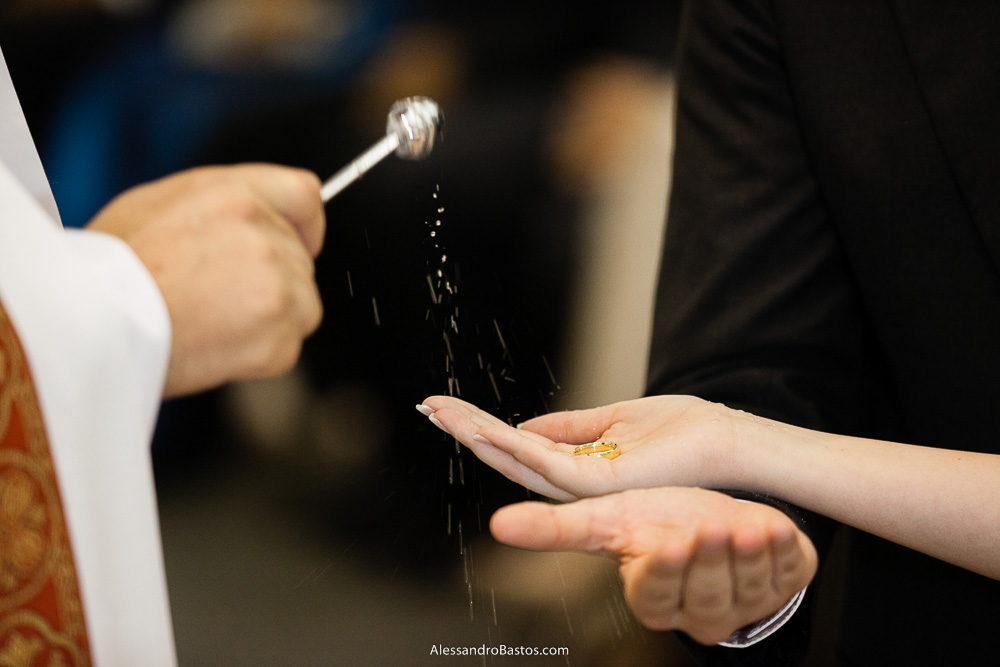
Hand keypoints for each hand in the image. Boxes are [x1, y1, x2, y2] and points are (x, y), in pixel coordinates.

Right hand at [87, 164, 324, 396]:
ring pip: (304, 305)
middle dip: (275, 280)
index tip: (302, 242)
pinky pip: (287, 347)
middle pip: (302, 260)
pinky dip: (260, 355)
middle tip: (221, 297)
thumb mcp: (159, 203)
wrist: (91, 326)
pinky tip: (216, 346)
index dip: (306, 224)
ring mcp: (276, 287)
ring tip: (215, 322)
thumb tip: (259, 218)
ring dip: (272, 319)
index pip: (305, 195)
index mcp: (234, 195)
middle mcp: (263, 236)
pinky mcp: (278, 336)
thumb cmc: (112, 269)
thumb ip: (224, 206)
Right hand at [418, 395, 748, 500]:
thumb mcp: (615, 419)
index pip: (519, 445)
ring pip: (518, 460)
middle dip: (467, 431)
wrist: (725, 444)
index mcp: (579, 464)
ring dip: (478, 435)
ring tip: (442, 413)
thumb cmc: (681, 432)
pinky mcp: (597, 484)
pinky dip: (510, 444)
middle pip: (509, 456)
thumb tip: (525, 424)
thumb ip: (570, 426)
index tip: (449, 405)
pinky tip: (482, 427)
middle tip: (429, 408)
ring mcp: (585, 485)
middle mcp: (575, 480)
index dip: (482, 426)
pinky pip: (544, 462)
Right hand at [490, 487, 816, 644]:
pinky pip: (786, 574)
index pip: (656, 593)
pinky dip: (783, 550)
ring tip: (747, 524)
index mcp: (653, 594)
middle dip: (707, 562)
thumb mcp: (609, 519)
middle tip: (707, 528)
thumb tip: (499, 526)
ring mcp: (744, 601)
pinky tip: (775, 528)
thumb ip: (557, 528)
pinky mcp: (781, 584)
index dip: (664, 571)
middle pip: (703, 596)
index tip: (666, 543)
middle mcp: (697, 609)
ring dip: (746, 554)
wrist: (715, 518)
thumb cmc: (658, 520)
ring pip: (746, 587)